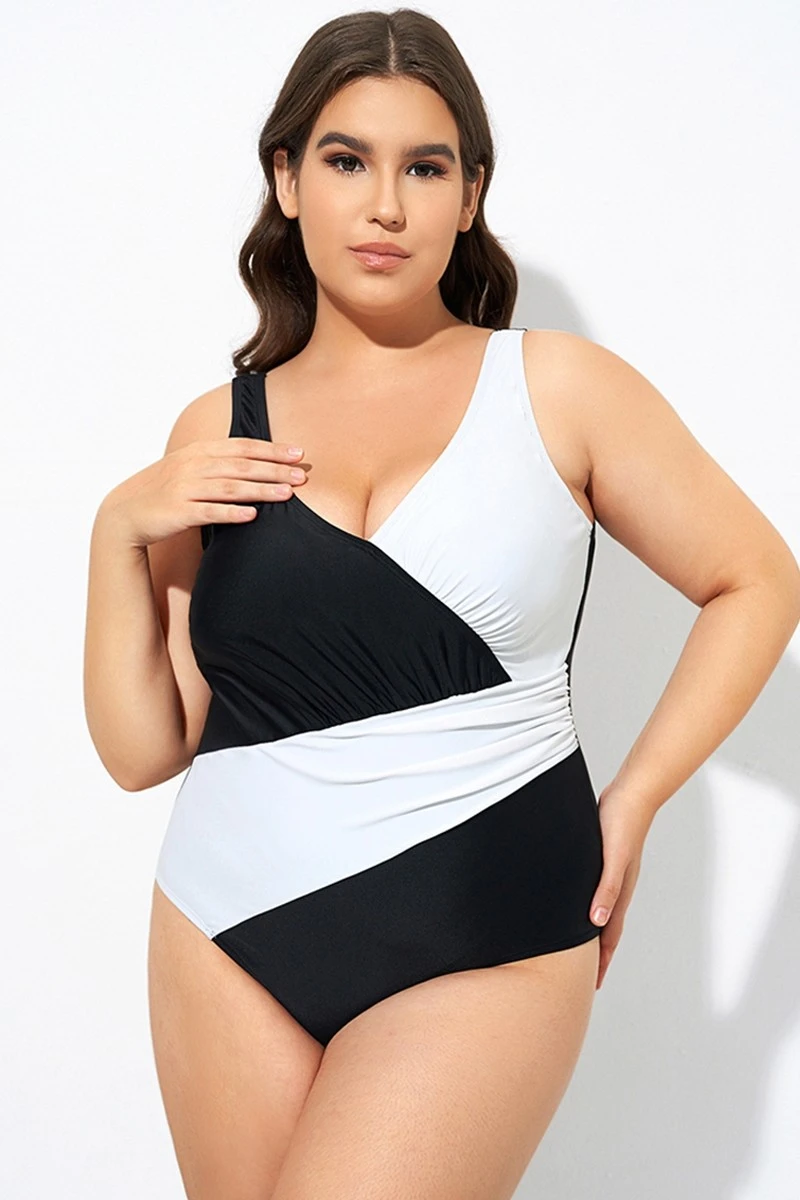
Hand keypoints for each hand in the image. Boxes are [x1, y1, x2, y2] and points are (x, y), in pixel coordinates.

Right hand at [99, 437, 307, 547]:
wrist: (126, 513)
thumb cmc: (164, 491)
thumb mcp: (189, 469)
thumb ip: (218, 464)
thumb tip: (256, 463)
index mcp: (198, 451)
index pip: (242, 446)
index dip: (272, 449)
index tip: (298, 454)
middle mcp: (193, 465)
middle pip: (242, 465)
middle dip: (275, 470)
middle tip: (302, 475)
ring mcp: (185, 488)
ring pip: (230, 487)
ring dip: (261, 490)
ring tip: (287, 495)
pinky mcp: (179, 512)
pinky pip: (210, 512)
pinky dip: (232, 513)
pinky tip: (252, 515)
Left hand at [589, 784, 654, 989]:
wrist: (631, 794)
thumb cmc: (621, 824)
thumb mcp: (612, 859)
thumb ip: (606, 889)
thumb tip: (597, 922)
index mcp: (619, 892)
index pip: (609, 935)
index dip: (600, 960)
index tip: (593, 984)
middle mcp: (616, 887)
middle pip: (606, 928)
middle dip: (596, 953)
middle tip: (585, 976)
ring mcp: (611, 873)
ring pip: (600, 910)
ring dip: (592, 930)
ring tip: (579, 946)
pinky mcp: (604, 859)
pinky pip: (595, 890)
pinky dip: (589, 904)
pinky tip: (578, 903)